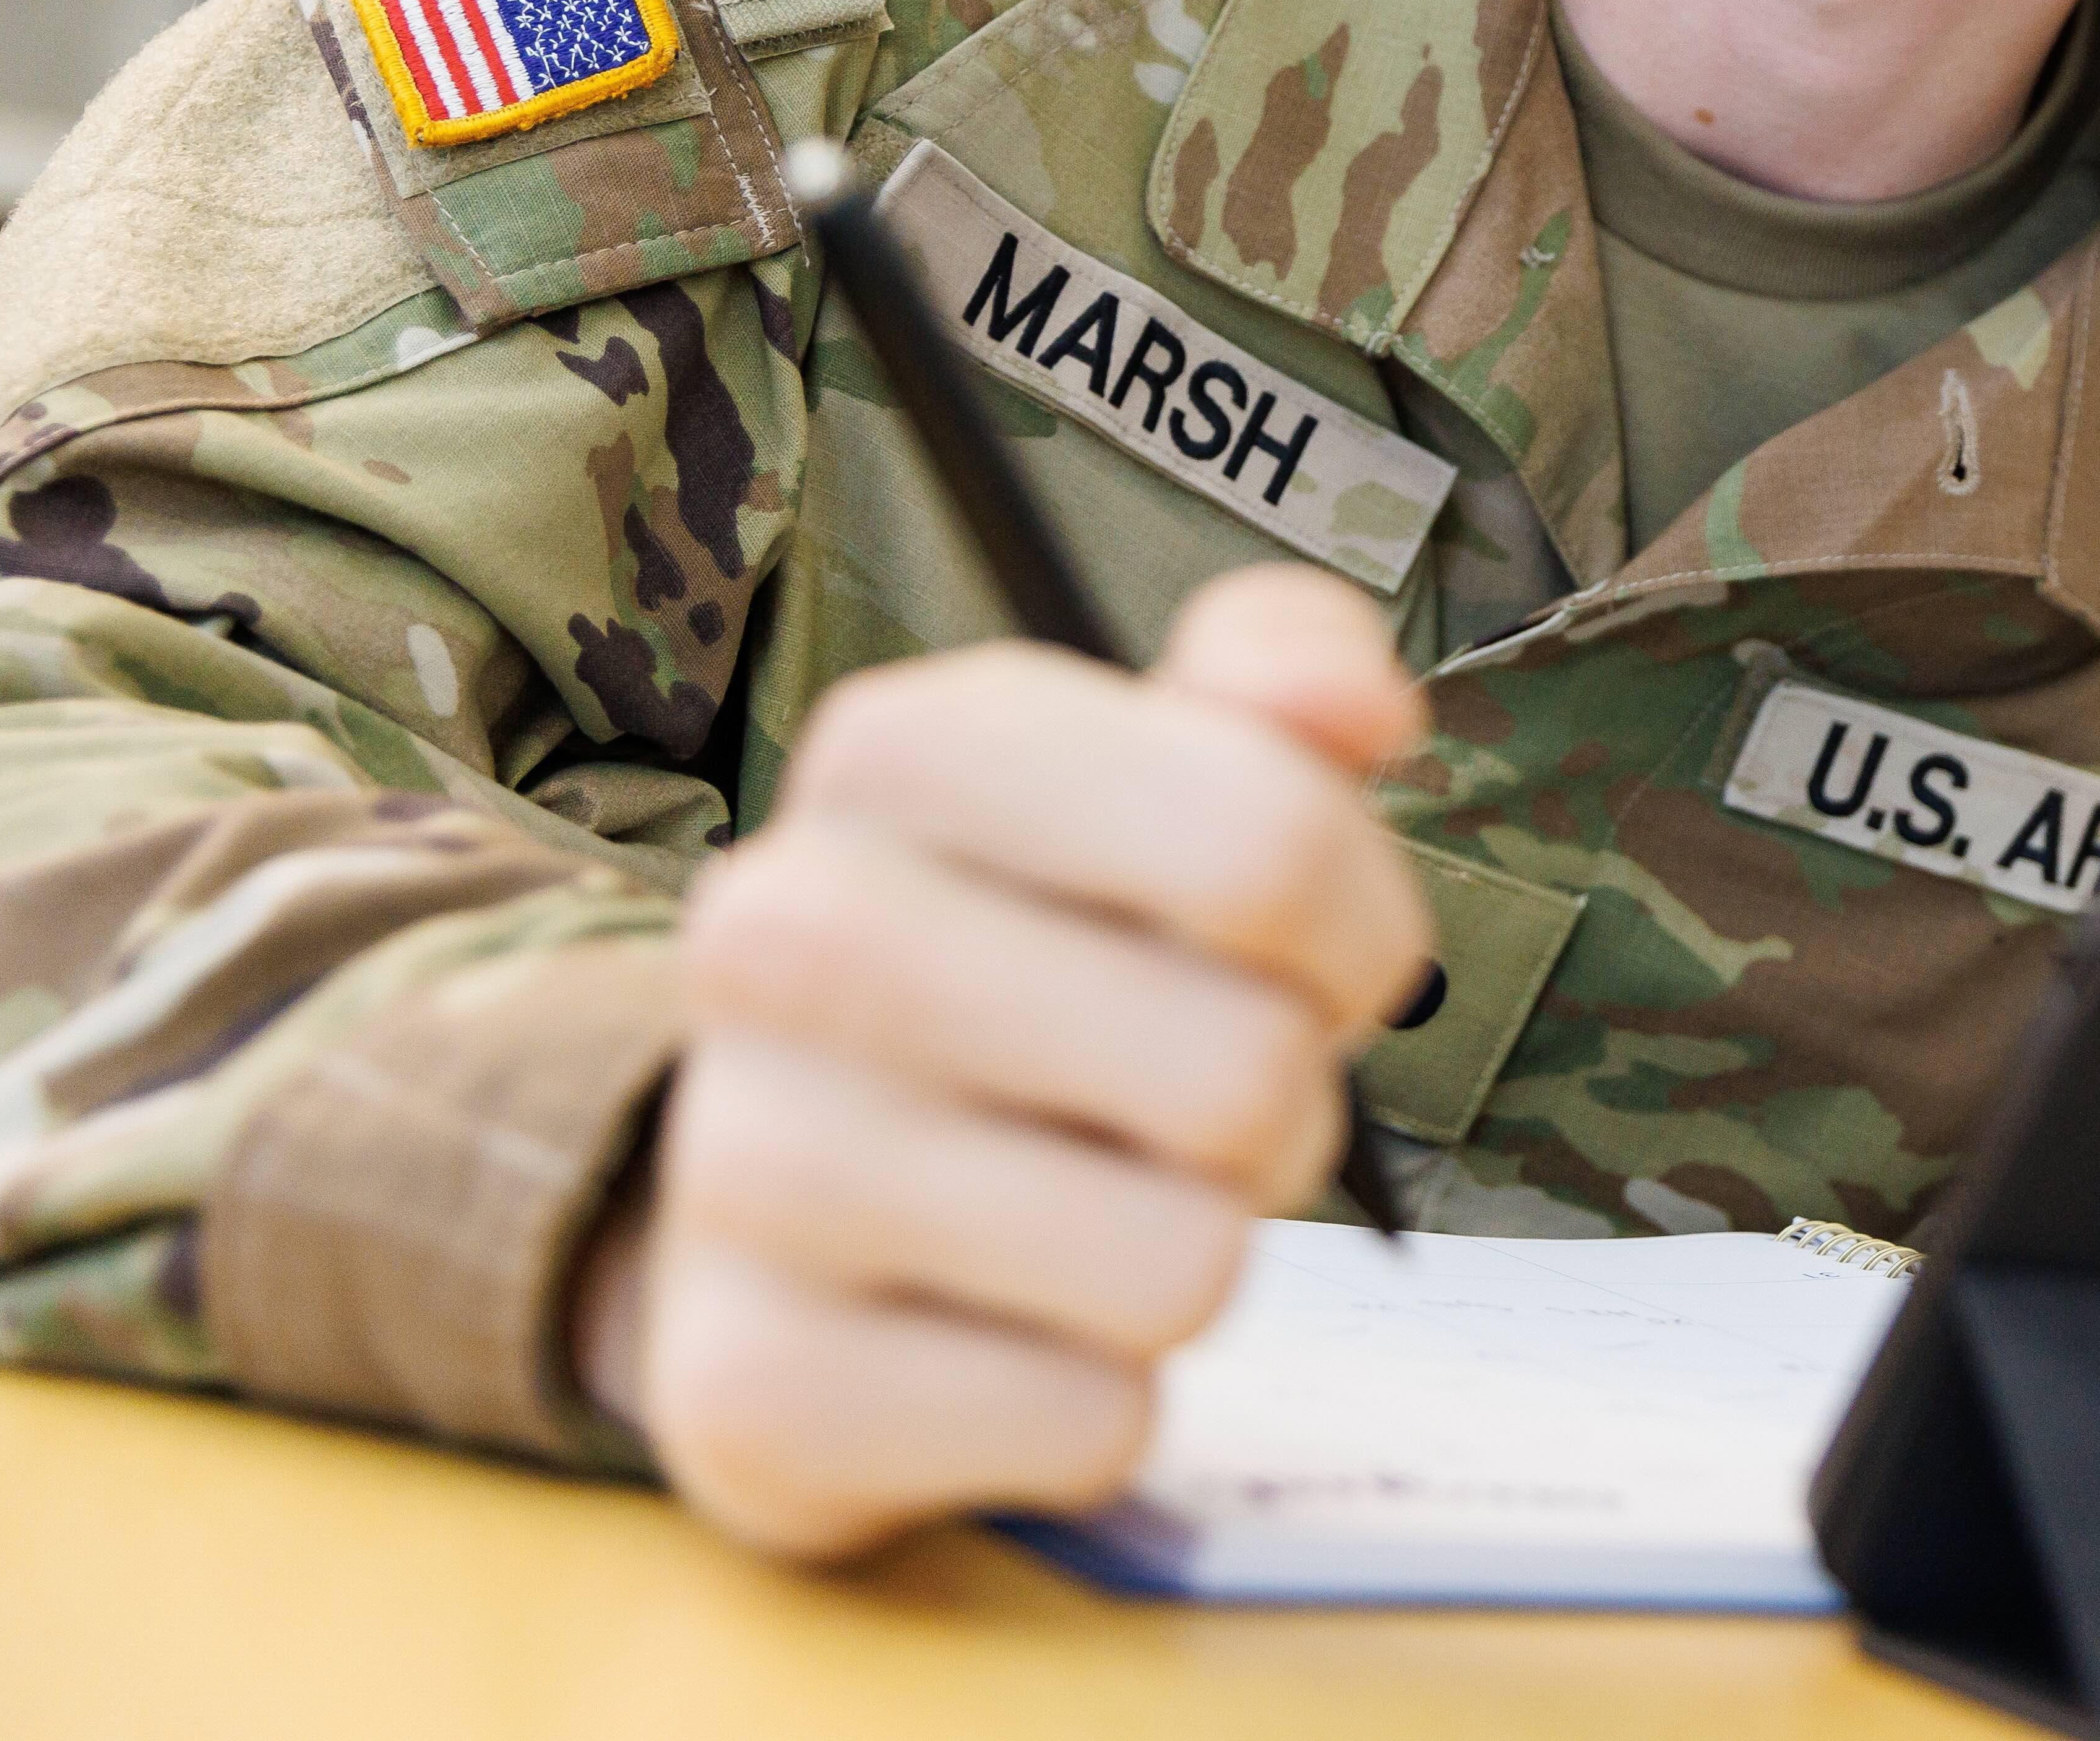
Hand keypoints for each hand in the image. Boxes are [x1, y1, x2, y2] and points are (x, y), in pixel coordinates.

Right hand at [594, 566, 1429, 1558]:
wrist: (803, 1201)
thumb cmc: (1042, 959)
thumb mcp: (1162, 775)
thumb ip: (1284, 676)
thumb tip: (1361, 710)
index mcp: (894, 751)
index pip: (1272, 849)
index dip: (1354, 929)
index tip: (1292, 954)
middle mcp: (777, 935)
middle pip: (1242, 1071)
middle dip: (1275, 1106)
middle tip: (1185, 1101)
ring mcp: (738, 1168)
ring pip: (1180, 1264)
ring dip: (1194, 1256)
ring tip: (1095, 1205)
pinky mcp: (751, 1391)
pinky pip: (1090, 1423)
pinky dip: (1099, 1401)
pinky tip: (1007, 1329)